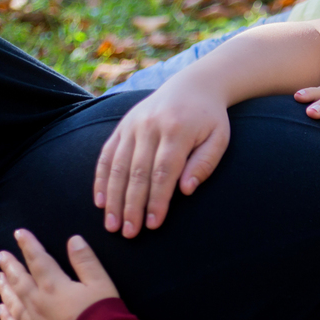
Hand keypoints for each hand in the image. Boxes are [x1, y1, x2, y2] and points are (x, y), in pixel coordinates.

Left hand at [0, 230, 119, 319]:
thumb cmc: (103, 315)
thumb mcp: (101, 283)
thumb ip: (86, 261)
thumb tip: (73, 240)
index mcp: (54, 286)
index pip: (38, 260)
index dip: (28, 245)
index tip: (19, 233)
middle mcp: (37, 303)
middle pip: (19, 280)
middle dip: (10, 265)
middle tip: (0, 255)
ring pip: (13, 302)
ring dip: (4, 288)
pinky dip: (5, 319)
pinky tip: (0, 311)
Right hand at [95, 78, 230, 237]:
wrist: (193, 86)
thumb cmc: (210, 119)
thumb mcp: (219, 139)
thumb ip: (204, 164)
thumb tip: (185, 190)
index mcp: (176, 131)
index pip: (163, 172)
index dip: (157, 200)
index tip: (153, 224)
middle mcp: (150, 127)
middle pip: (137, 172)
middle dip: (132, 206)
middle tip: (129, 233)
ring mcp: (132, 125)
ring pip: (118, 166)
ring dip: (113, 198)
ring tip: (112, 224)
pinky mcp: (122, 126)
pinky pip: (107, 155)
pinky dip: (102, 179)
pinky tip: (100, 201)